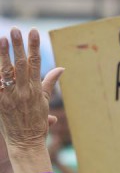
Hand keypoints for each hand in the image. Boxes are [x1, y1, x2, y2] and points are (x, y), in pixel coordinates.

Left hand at [0, 28, 63, 153]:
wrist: (25, 142)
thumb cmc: (36, 122)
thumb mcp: (45, 101)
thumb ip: (50, 82)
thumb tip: (61, 68)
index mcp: (36, 89)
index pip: (36, 63)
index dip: (34, 47)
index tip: (34, 32)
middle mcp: (23, 91)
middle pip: (21, 64)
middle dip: (19, 46)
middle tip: (15, 30)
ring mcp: (10, 97)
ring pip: (6, 71)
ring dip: (3, 54)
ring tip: (2, 39)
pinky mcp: (0, 103)